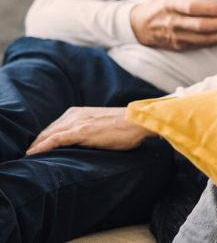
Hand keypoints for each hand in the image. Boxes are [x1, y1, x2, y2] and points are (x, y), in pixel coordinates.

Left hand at [26, 107, 154, 155]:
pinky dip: (42, 146)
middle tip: (29, 153)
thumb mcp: (102, 123)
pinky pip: (56, 139)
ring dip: (37, 145)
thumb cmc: (126, 126)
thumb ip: (90, 128)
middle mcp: (76, 114)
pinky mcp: (82, 131)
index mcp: (81, 112)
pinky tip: (33, 153)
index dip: (44, 137)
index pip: (55, 126)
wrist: (138, 121)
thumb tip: (86, 140)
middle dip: (37, 141)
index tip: (37, 147)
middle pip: (49, 130)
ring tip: (28, 155)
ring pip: (49, 134)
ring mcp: (79, 122)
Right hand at [131, 0, 216, 49]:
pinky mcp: (181, 46)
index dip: (210, 8)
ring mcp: (177, 36)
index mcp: (170, 3)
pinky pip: (203, 45)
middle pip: (201, 26)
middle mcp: (173, 21)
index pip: (191, 7)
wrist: (142, 25)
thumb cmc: (162, 2)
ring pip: (204, 39)